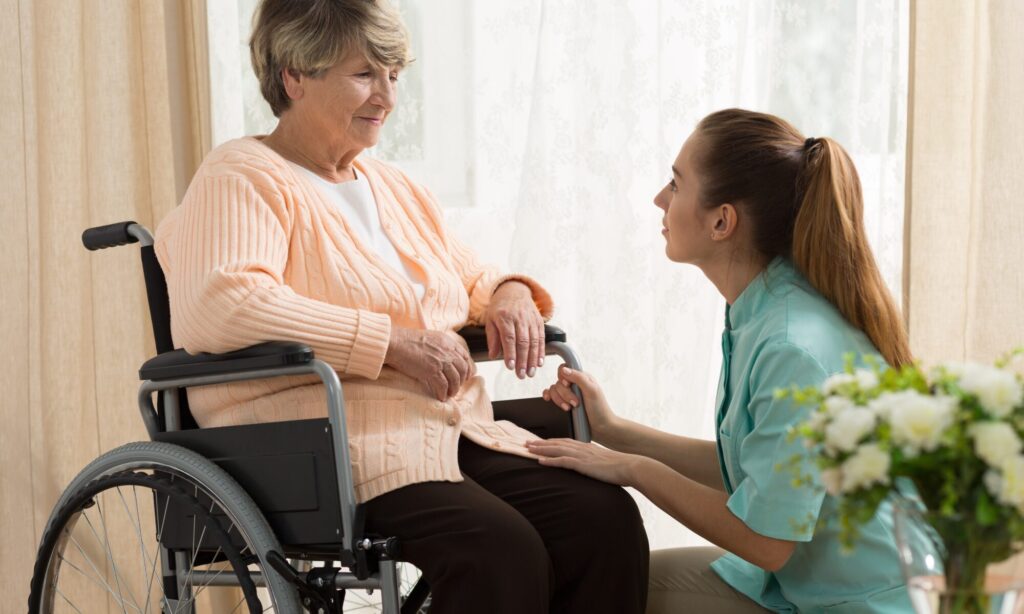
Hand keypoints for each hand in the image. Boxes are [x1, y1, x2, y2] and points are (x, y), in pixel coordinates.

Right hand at [385, 327, 475, 400]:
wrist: (395, 342)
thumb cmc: (407, 340)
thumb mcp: (429, 338)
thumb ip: (439, 347)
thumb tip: (443, 358)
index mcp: (447, 342)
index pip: (465, 356)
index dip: (467, 368)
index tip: (466, 375)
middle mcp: (447, 351)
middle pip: (462, 369)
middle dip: (461, 380)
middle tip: (457, 387)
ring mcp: (441, 361)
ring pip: (455, 379)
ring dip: (453, 389)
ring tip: (449, 394)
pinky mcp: (432, 370)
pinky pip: (443, 385)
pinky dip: (443, 393)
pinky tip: (440, 397)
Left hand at [485, 281, 544, 378]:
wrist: (514, 290)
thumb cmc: (500, 308)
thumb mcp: (490, 320)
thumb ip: (492, 338)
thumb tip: (493, 355)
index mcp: (505, 317)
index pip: (509, 337)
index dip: (510, 353)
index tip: (511, 366)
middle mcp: (519, 318)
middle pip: (523, 341)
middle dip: (523, 360)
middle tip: (521, 375)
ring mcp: (531, 319)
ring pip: (534, 341)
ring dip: (533, 359)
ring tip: (530, 372)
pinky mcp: (539, 321)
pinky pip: (541, 338)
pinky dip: (541, 351)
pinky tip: (539, 362)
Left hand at [526, 438, 644, 485]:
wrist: (632, 466)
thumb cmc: (622, 467)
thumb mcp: (606, 463)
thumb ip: (596, 464)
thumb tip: (593, 468)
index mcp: (588, 448)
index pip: (565, 442)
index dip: (551, 442)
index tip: (540, 442)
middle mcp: (583, 448)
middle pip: (557, 443)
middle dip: (541, 443)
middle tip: (526, 443)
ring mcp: (583, 456)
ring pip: (557, 450)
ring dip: (540, 449)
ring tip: (527, 449)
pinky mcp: (584, 464)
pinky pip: (563, 461)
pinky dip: (550, 460)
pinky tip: (540, 461)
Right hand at [541, 365, 617, 440]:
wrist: (600, 427)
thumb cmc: (599, 409)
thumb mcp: (592, 390)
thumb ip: (579, 378)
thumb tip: (564, 370)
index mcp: (582, 377)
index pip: (565, 368)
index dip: (563, 376)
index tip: (568, 385)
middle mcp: (574, 384)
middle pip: (558, 382)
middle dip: (564, 394)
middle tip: (575, 403)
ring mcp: (568, 394)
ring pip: (553, 389)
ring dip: (559, 400)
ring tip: (569, 408)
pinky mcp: (563, 402)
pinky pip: (550, 395)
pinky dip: (548, 397)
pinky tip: (549, 400)